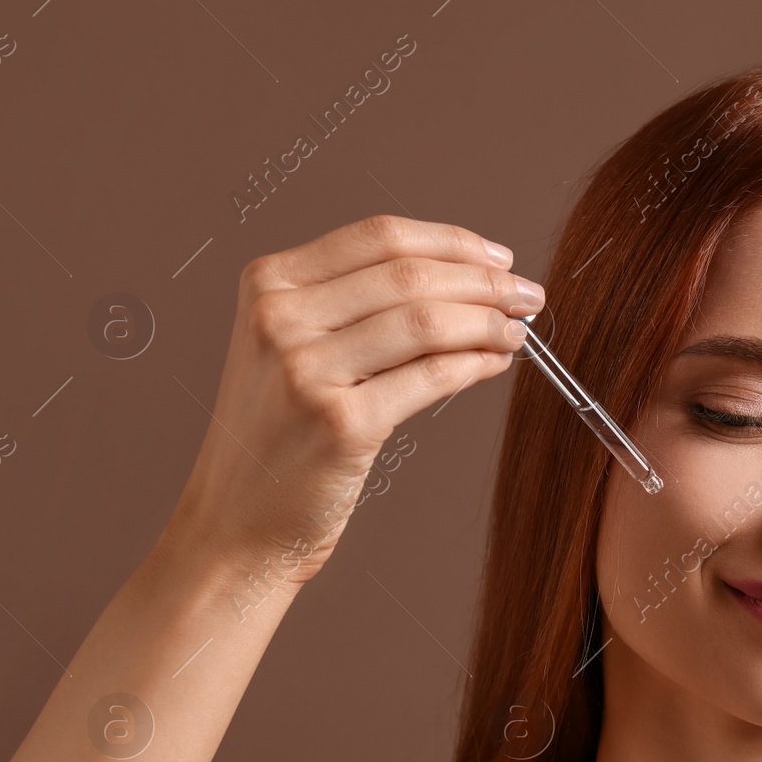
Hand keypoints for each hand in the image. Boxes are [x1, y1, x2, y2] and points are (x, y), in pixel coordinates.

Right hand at [163, 214, 541, 585]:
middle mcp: (280, 319)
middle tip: (526, 296)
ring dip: (487, 322)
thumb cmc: (276, 439)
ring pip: (426, 321)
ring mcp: (306, 371)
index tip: (498, 259)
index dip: (452, 243)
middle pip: (409, 275)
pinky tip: (493, 364)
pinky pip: (431, 378)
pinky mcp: (341, 425)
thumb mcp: (292, 351)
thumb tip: (466, 285)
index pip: (379, 237)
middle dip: (485, 282)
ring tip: (516, 332)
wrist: (235, 524)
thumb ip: (358, 310)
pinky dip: (475, 365)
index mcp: (268, 284)